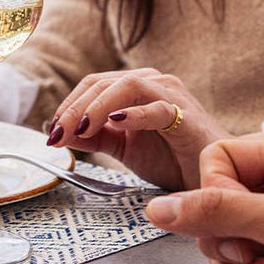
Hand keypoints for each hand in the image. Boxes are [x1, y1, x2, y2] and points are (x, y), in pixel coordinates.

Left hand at [46, 69, 227, 189]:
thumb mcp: (124, 148)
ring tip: (78, 129)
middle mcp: (153, 82)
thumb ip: (96, 137)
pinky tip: (116, 122)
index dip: (67, 106)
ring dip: (95, 107)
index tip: (51, 133)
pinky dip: (134, 113)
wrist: (213, 180)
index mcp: (136, 87)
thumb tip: (60, 132)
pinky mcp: (187, 115)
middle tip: (56, 134)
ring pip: (126, 85)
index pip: (92, 85)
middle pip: (102, 82)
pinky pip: (157, 107)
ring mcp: (171, 95)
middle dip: (73, 109)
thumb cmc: (173, 159)